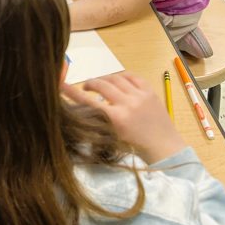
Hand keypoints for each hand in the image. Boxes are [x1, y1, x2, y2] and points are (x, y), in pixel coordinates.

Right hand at [61, 72, 186, 164]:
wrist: (164, 147)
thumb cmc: (135, 148)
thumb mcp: (113, 136)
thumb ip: (98, 120)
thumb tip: (82, 108)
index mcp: (116, 118)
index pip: (89, 101)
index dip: (72, 92)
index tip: (60, 84)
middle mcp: (128, 103)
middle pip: (102, 84)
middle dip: (90, 83)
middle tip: (86, 87)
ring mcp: (140, 95)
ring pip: (116, 77)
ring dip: (105, 79)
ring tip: (101, 84)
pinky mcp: (149, 91)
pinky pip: (132, 76)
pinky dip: (121, 76)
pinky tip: (118, 81)